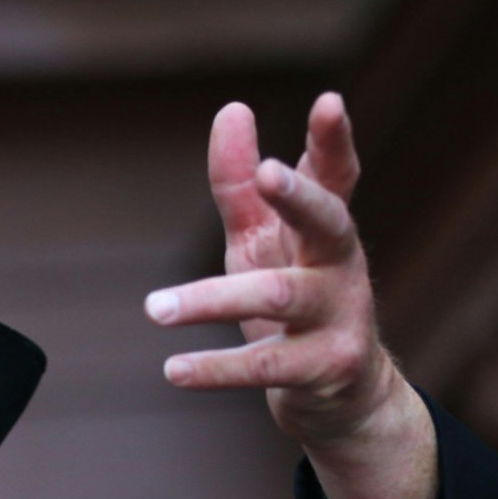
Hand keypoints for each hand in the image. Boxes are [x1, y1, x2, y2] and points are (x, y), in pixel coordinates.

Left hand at [145, 92, 400, 447]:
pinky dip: (214, 369)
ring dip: (212, 300)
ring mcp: (340, 317)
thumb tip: (232, 109)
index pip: (335, 175)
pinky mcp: (326, 368)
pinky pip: (264, 367)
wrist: (342, 396)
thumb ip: (241, 185)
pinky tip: (173, 368)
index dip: (333, 140)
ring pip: (278, 296)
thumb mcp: (263, 241)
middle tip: (267, 174)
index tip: (328, 101)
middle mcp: (341, 265)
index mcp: (326, 228)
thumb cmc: (295, 303)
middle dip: (299, 197)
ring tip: (154, 308)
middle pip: (328, 222)